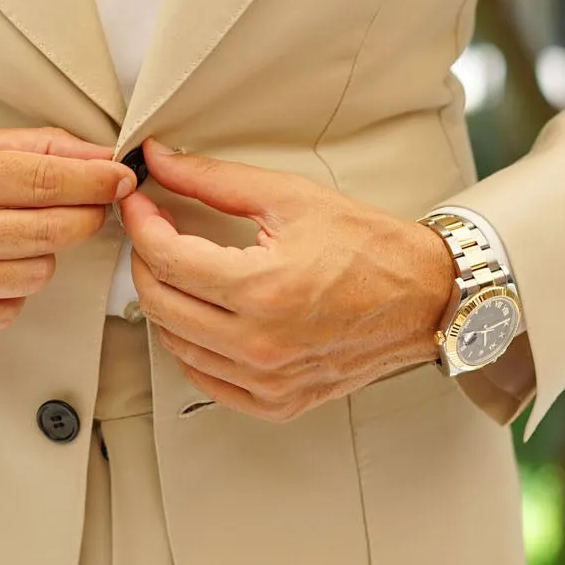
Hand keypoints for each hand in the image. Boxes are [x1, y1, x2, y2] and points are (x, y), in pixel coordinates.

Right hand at [0, 124, 134, 349]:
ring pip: (35, 274)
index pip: (40, 179)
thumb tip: (95, 156)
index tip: (121, 178)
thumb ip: (24, 148)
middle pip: (49, 230)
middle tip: (85, 207)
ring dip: (37, 256)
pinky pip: (6, 311)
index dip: (94, 180)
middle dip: (83, 216)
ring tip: (6, 241)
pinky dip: (5, 292)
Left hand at [119, 136, 456, 420]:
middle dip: (145, 259)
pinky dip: (191, 345)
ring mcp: (267, 380)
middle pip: (159, 303)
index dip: (141, 224)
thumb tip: (162, 162)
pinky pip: (204, 379)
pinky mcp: (276, 402)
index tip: (139, 205)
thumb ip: (215, 180)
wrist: (425, 298)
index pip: (165, 258)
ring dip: (165, 301)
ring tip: (181, 268)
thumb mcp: (290, 198)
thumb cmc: (371, 249)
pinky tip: (203, 315)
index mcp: (263, 290)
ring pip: (174, 344)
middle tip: (155, 231)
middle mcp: (260, 344)